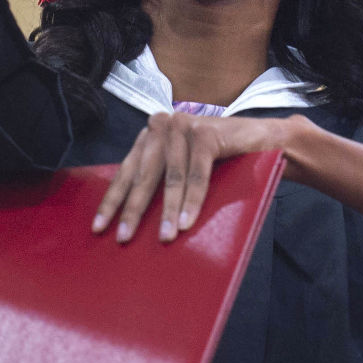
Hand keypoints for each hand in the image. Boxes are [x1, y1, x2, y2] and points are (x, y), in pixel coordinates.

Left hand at [92, 113, 309, 242]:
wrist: (263, 141)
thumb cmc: (220, 161)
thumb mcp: (182, 169)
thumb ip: (159, 181)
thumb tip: (130, 220)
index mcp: (150, 136)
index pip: (126, 171)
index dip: (112, 200)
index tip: (98, 227)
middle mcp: (162, 126)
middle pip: (143, 174)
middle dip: (133, 209)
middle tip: (123, 237)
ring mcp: (184, 125)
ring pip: (171, 176)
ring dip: (168, 211)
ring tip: (165, 237)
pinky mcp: (206, 132)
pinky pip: (196, 173)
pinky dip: (193, 200)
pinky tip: (187, 222)